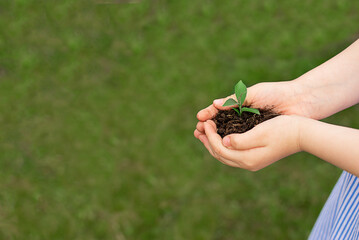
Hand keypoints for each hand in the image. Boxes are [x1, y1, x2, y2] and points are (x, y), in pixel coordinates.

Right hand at [194, 80, 312, 143]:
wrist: (300, 101)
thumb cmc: (276, 93)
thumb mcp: (253, 94)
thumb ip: (234, 100)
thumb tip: (214, 104)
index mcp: (240, 105)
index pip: (219, 112)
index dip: (209, 116)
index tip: (199, 119)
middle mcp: (243, 118)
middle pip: (221, 125)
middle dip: (208, 128)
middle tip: (197, 131)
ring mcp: (250, 129)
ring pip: (228, 135)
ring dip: (216, 137)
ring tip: (204, 138)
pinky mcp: (258, 137)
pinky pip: (241, 141)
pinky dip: (230, 143)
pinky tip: (222, 145)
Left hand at [199, 115, 301, 169]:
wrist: (302, 134)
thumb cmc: (283, 129)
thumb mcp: (261, 133)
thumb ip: (241, 140)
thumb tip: (224, 142)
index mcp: (247, 158)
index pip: (220, 148)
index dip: (209, 135)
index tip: (205, 122)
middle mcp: (248, 163)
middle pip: (219, 154)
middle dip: (207, 141)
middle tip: (198, 128)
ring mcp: (251, 161)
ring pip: (225, 155)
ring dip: (212, 144)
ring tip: (203, 133)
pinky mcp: (254, 156)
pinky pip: (232, 153)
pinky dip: (221, 145)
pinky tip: (218, 136)